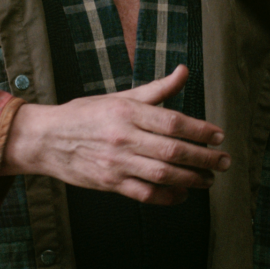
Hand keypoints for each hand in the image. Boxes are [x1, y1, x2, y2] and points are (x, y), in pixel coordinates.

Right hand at [2, 65, 230, 204]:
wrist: (46, 139)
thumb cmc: (84, 115)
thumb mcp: (119, 97)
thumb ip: (156, 89)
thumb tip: (183, 71)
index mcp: (128, 111)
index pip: (174, 121)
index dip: (201, 130)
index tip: (218, 136)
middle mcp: (124, 137)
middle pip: (174, 150)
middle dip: (204, 157)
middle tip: (224, 161)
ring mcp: (117, 162)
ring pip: (163, 175)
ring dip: (192, 179)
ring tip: (209, 179)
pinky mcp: (110, 183)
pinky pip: (145, 194)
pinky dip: (168, 197)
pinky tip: (182, 194)